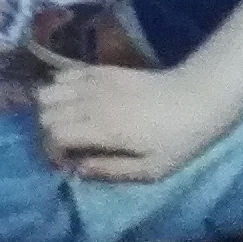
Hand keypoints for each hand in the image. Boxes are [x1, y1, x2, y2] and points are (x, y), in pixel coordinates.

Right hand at [33, 59, 241, 183]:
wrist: (198, 97)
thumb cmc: (179, 139)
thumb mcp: (152, 169)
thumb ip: (112, 171)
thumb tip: (78, 170)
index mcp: (101, 128)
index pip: (52, 135)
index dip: (51, 153)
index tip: (67, 164)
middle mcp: (89, 102)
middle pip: (43, 113)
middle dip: (47, 135)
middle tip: (66, 148)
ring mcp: (92, 82)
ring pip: (45, 92)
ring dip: (49, 111)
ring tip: (68, 125)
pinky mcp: (98, 70)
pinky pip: (62, 75)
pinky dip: (58, 90)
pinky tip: (76, 104)